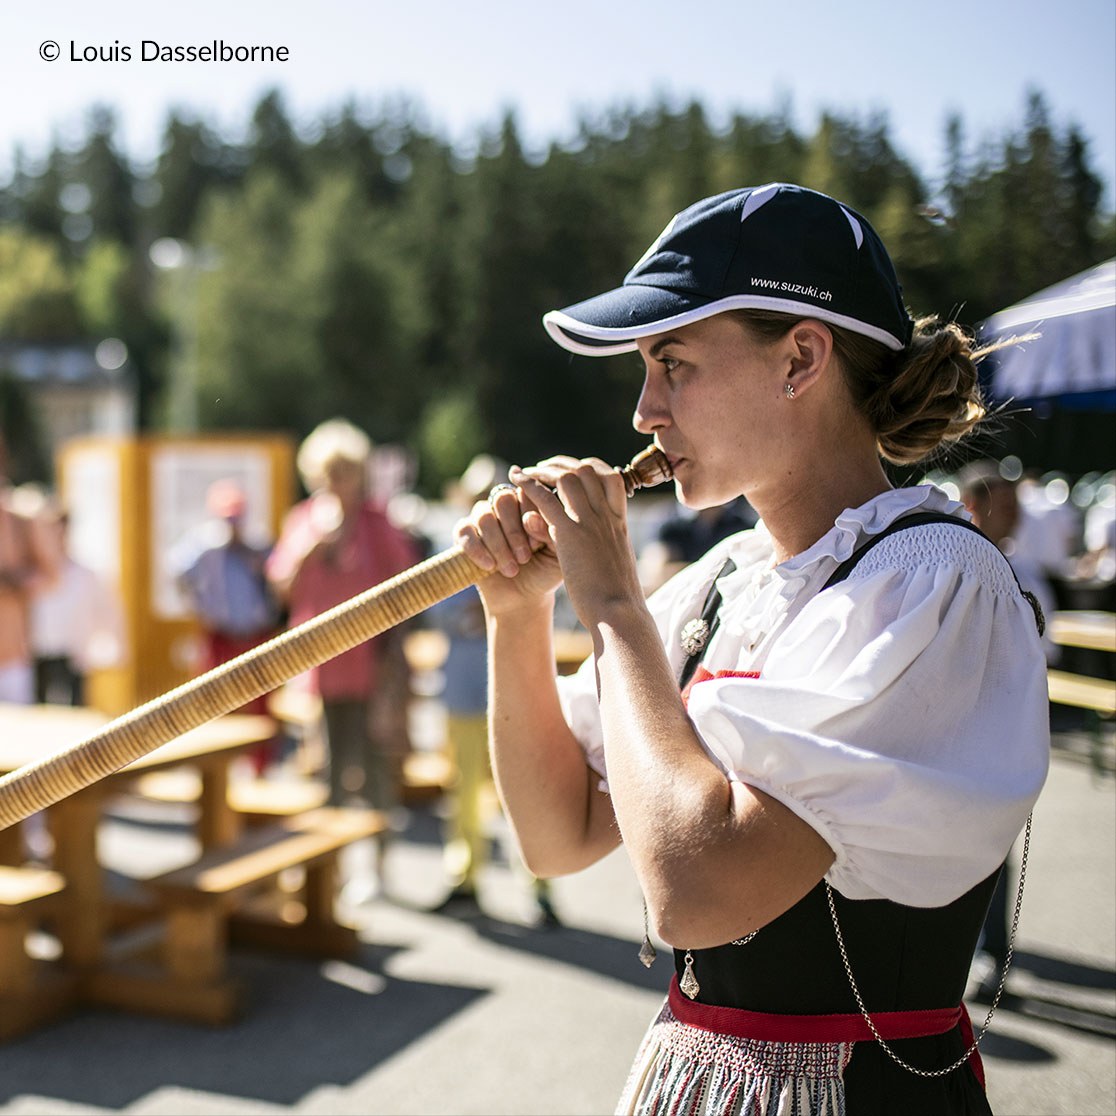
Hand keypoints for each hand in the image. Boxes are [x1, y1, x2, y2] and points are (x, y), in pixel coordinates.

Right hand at [453, 479, 563, 616]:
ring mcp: (483, 516)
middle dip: (514, 531)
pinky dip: (477, 550)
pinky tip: (490, 566)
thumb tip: (530, 518)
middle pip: (502, 498)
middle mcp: (505, 505)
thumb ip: (550, 533)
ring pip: (483, 515)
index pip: (526, 491)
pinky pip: (464, 530)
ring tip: (512, 569)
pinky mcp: (464, 533)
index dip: (531, 515)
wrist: (523, 597)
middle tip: (525, 557)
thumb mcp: (557, 553)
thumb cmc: (545, 571)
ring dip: (498, 544)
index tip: (538, 545)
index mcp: (529, 502)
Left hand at [509, 456, 643, 629]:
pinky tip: (516, 481)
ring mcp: (591, 522)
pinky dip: (530, 486)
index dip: (590, 468)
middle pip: (588, 470)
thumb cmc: (617, 597)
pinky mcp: (571, 534)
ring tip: (526, 473)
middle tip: (543, 467)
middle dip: (563, 464)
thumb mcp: (611, 562)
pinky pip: (546, 500)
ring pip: (567, 478)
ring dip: (544, 471)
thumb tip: (577, 533)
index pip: (611, 478)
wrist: (618, 612)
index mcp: (620, 522)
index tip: (573, 470)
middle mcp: (608, 515)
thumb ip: (596, 542)